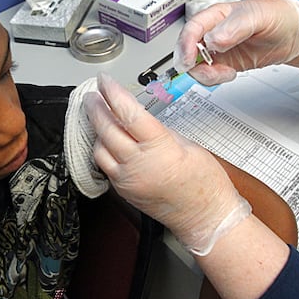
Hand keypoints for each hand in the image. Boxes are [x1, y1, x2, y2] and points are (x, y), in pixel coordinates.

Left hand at [84, 73, 250, 254]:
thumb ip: (159, 131)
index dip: (113, 93)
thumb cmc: (205, 183)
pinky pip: (105, 166)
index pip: (128, 113)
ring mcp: (127, 180)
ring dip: (97, 130)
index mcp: (159, 148)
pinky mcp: (123, 191)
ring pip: (99, 149)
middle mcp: (138, 165)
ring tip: (99, 115)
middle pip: (106, 129)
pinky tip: (107, 141)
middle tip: (92, 94)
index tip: (104, 81)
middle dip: (96, 108)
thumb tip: (138, 118)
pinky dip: (103, 150)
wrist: (205, 218)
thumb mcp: (187, 145)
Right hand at [174, 0, 298, 85]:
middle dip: (193, 63)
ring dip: (206, 74)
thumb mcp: (259, 17)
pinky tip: (230, 73)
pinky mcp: (224, 64)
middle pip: (188, 49)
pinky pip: (209, 74)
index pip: (192, 28)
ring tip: (225, 73)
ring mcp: (217, 50)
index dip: (186, 44)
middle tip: (208, 71)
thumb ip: (235, 27)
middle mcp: (212, 32)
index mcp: (217, 15)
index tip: (189, 59)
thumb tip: (213, 39)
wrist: (295, 35)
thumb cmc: (279, 17)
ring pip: (196, 65)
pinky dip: (215, 79)